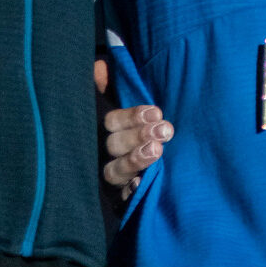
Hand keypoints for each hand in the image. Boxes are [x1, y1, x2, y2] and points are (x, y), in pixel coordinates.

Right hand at [96, 61, 171, 199]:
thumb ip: (117, 85)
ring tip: (158, 151)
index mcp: (110, 130)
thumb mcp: (136, 107)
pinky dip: (131, 192)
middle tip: (165, 130)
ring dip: (135, 160)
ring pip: (114, 171)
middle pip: (113, 145)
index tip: (157, 112)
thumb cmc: (149, 129)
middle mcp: (106, 154)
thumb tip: (100, 65)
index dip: (132, 116)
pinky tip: (142, 185)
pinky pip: (122, 200)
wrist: (164, 166)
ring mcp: (113, 179)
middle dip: (138, 136)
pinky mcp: (121, 201)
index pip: (112, 121)